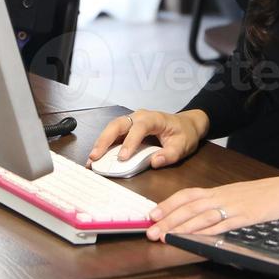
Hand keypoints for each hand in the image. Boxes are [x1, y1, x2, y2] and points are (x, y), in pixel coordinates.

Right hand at [87, 109, 208, 170]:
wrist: (186, 124)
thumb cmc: (184, 134)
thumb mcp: (183, 146)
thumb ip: (170, 154)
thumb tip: (155, 162)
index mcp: (154, 118)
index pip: (139, 128)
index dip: (130, 142)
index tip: (122, 158)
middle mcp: (139, 116)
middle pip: (118, 124)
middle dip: (105, 140)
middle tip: (95, 156)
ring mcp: (132, 120)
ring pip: (112, 127)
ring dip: (101, 142)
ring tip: (92, 159)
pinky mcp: (128, 127)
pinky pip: (114, 133)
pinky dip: (104, 143)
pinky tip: (97, 155)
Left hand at [144, 173, 278, 240]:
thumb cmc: (268, 194)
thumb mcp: (240, 196)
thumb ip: (223, 204)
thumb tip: (203, 218)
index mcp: (221, 190)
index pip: (188, 195)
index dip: (169, 204)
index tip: (153, 214)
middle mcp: (223, 196)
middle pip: (189, 206)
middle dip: (167, 219)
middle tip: (149, 230)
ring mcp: (234, 207)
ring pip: (200, 216)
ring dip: (179, 227)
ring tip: (163, 237)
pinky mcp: (245, 218)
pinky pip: (221, 226)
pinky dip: (205, 232)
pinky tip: (193, 238)